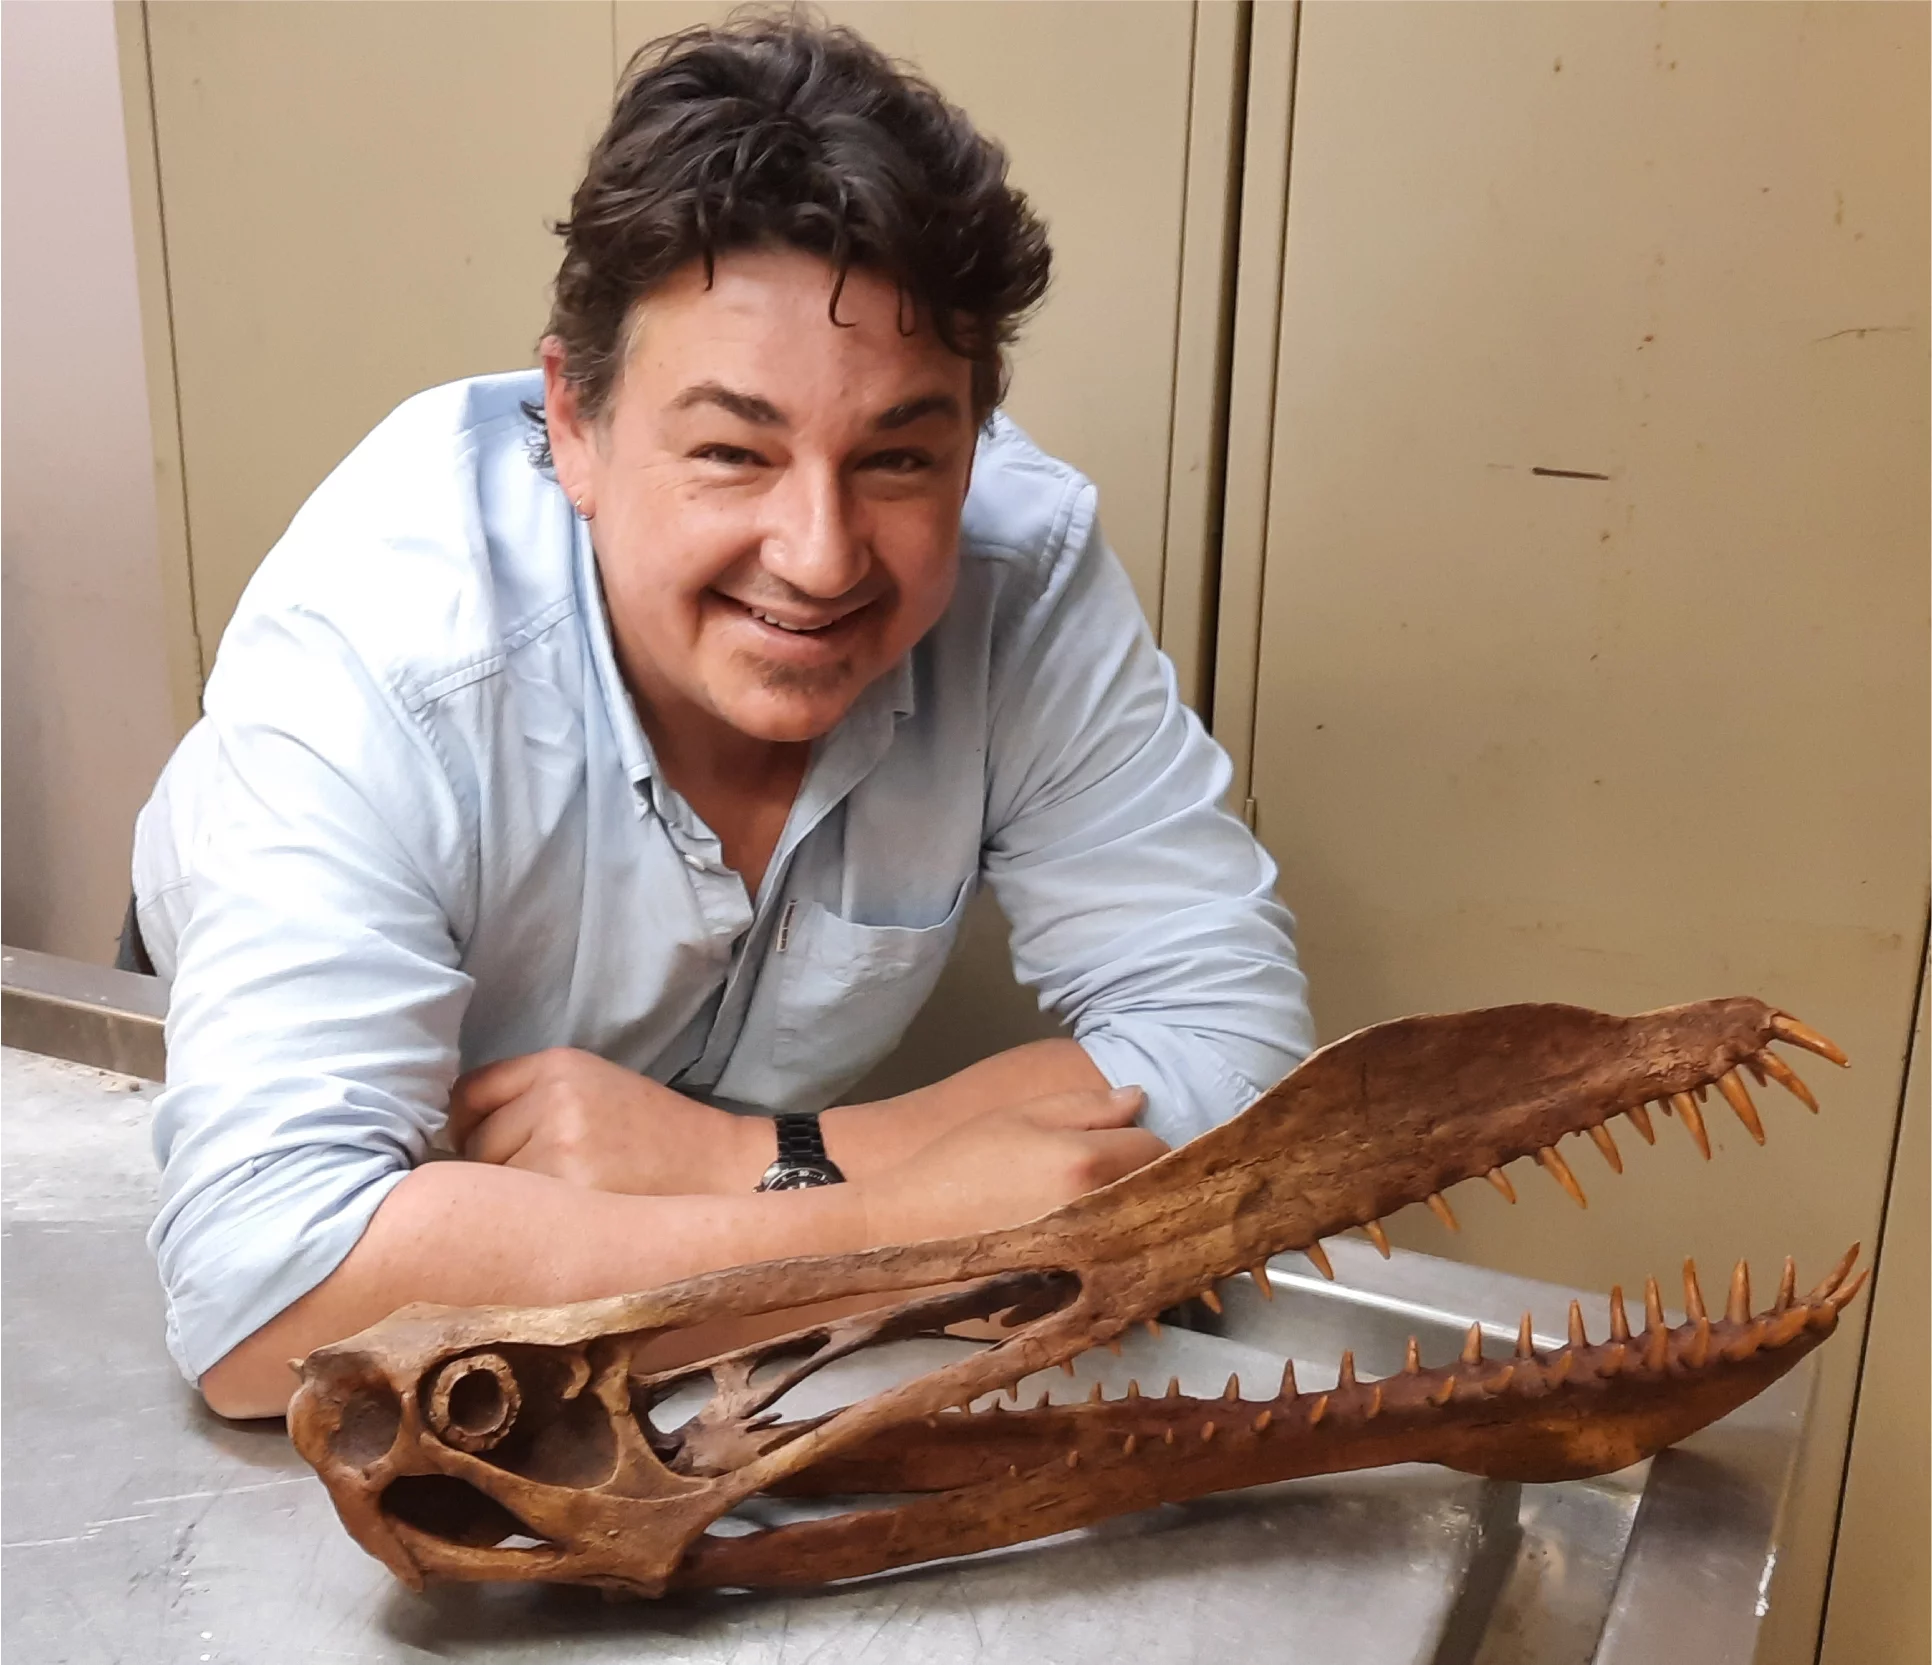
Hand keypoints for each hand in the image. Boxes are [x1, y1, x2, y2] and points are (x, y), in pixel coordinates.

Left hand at [446, 1048, 764, 1195]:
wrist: (720, 1169)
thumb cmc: (652, 1133)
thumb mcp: (595, 1086)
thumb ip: (531, 1094)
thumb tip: (451, 1131)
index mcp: (560, 1065)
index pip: (469, 1093)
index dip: (468, 1124)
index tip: (482, 1146)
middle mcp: (555, 1100)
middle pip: (474, 1142)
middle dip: (493, 1165)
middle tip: (539, 1181)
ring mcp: (561, 1148)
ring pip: (491, 1182)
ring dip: (510, 1199)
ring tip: (557, 1203)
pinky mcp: (571, 1196)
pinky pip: (518, 1214)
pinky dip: (530, 1223)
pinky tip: (563, 1223)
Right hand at [859, 1084, 1167, 1245]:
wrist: (907, 1232)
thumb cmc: (960, 1165)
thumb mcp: (1018, 1118)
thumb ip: (1085, 1106)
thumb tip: (1139, 1099)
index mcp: (1088, 1165)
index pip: (1157, 1147)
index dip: (1143, 1139)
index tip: (1122, 1141)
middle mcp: (1100, 1217)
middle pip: (1159, 1195)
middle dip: (1150, 1181)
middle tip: (1119, 1173)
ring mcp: (1090, 1263)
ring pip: (1145, 1236)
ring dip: (1138, 1221)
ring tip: (1106, 1209)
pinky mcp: (1076, 1295)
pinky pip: (1121, 1273)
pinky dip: (1118, 1260)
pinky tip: (1093, 1250)